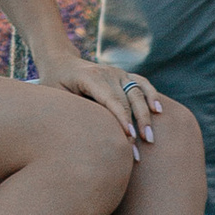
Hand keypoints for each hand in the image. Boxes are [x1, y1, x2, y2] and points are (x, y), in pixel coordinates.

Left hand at [39, 54, 161, 144]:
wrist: (60, 62)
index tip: (129, 138)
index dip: (121, 118)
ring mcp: (117, 73)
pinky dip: (152, 95)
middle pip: (126, 100)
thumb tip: (82, 133)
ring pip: (137, 92)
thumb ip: (70, 110)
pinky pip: (142, 83)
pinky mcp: (124, 75)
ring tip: (150, 138)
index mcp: (90, 77)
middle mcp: (107, 73)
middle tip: (138, 152)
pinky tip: (159, 110)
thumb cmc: (55, 83)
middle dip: (135, 125)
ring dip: (146, 115)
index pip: (110, 99)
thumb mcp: (55, 95)